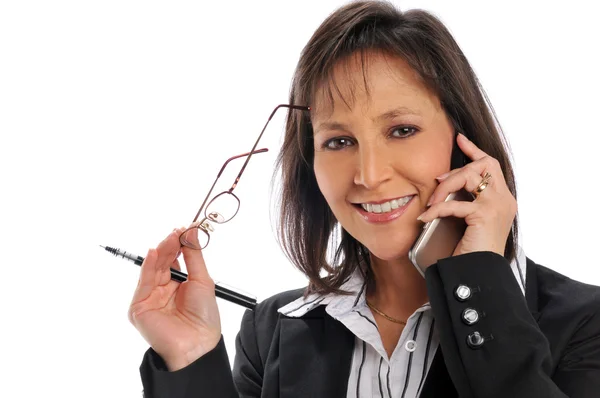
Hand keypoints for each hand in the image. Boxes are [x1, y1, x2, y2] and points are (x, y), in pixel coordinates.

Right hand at [128, 227, 221, 370]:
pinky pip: (143, 282)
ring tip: (171, 238)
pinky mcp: (139, 307)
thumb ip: (194, 256)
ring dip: (162, 252)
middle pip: (163, 262)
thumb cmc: (203, 316)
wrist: (198, 344)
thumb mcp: (202, 280)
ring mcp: (149, 298)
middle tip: (178, 232)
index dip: (179, 245)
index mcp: (178, 286)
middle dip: (170, 246)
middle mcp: (162, 291)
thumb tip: (192, 230)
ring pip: (153, 269)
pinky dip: (148, 266)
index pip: (175, 260)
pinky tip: (155, 252)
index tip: (185, 229)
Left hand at [417, 133, 516, 258]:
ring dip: (445, 186)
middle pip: (484, 164)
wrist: (479, 274)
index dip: (475, 150)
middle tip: (438, 180)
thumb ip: (464, 202)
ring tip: (431, 202)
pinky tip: (425, 217)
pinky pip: (454, 204)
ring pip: (470, 176)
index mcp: (503, 200)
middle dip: (458, 169)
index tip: (459, 139)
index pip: (491, 165)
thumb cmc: (472, 251)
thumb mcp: (469, 222)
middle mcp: (504, 200)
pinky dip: (436, 209)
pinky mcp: (484, 215)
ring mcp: (497, 206)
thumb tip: (442, 185)